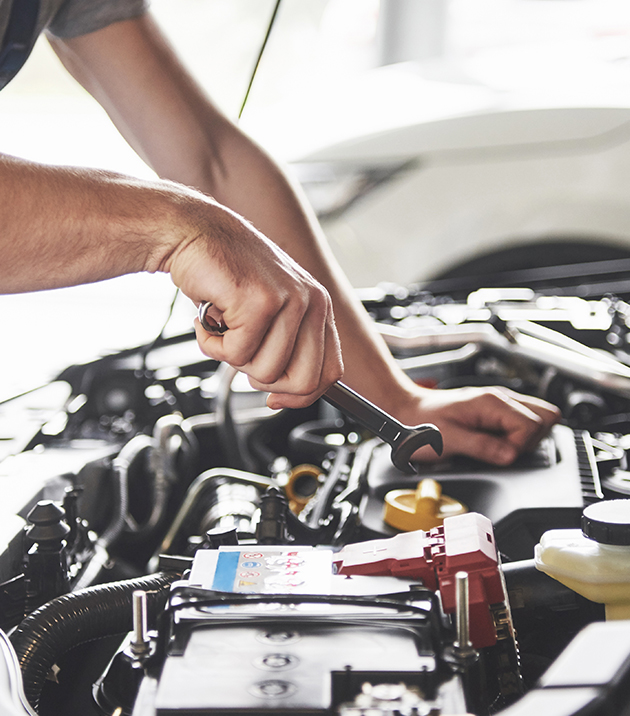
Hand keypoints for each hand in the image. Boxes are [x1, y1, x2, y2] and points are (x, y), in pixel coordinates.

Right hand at [165, 202, 342, 407]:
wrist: (193, 233)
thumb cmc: (226, 274)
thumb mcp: (269, 312)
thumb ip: (286, 347)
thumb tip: (284, 396)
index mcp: (319, 306)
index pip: (330, 372)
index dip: (301, 395)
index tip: (275, 398)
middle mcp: (312, 302)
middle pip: (303, 381)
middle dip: (264, 380)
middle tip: (241, 354)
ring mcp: (289, 300)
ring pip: (266, 372)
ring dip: (232, 357)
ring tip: (223, 326)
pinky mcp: (260, 301)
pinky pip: (236, 354)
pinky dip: (211, 344)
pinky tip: (208, 316)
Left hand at [397, 386, 560, 464]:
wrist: (406, 411)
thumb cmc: (420, 423)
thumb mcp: (448, 440)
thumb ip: (481, 447)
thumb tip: (510, 456)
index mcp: (491, 403)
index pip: (532, 425)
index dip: (520, 447)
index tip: (501, 455)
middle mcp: (500, 398)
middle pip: (546, 418)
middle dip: (531, 441)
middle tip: (503, 451)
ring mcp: (500, 403)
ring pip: (540, 418)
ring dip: (527, 438)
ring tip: (500, 447)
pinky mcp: (496, 411)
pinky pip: (523, 421)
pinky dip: (518, 435)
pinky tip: (498, 442)